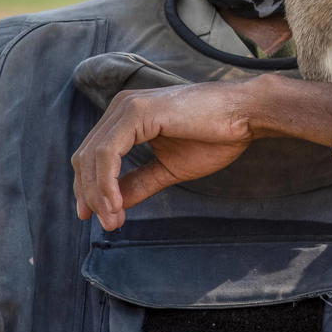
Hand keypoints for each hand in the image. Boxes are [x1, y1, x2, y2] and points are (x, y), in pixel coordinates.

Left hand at [71, 74, 331, 229]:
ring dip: (98, 194)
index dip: (90, 188)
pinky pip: (108, 153)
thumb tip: (112, 205)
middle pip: (86, 157)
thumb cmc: (216, 135)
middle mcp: (120, 107)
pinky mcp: (137, 113)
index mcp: (126, 116)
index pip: (93, 155)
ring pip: (93, 157)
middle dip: (90, 195)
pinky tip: (117, 204)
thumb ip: (139, 182)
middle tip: (106, 224)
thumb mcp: (170, 168)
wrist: (246, 114)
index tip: (97, 217)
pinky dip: (107, 182)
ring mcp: (127, 107)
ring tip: (112, 220)